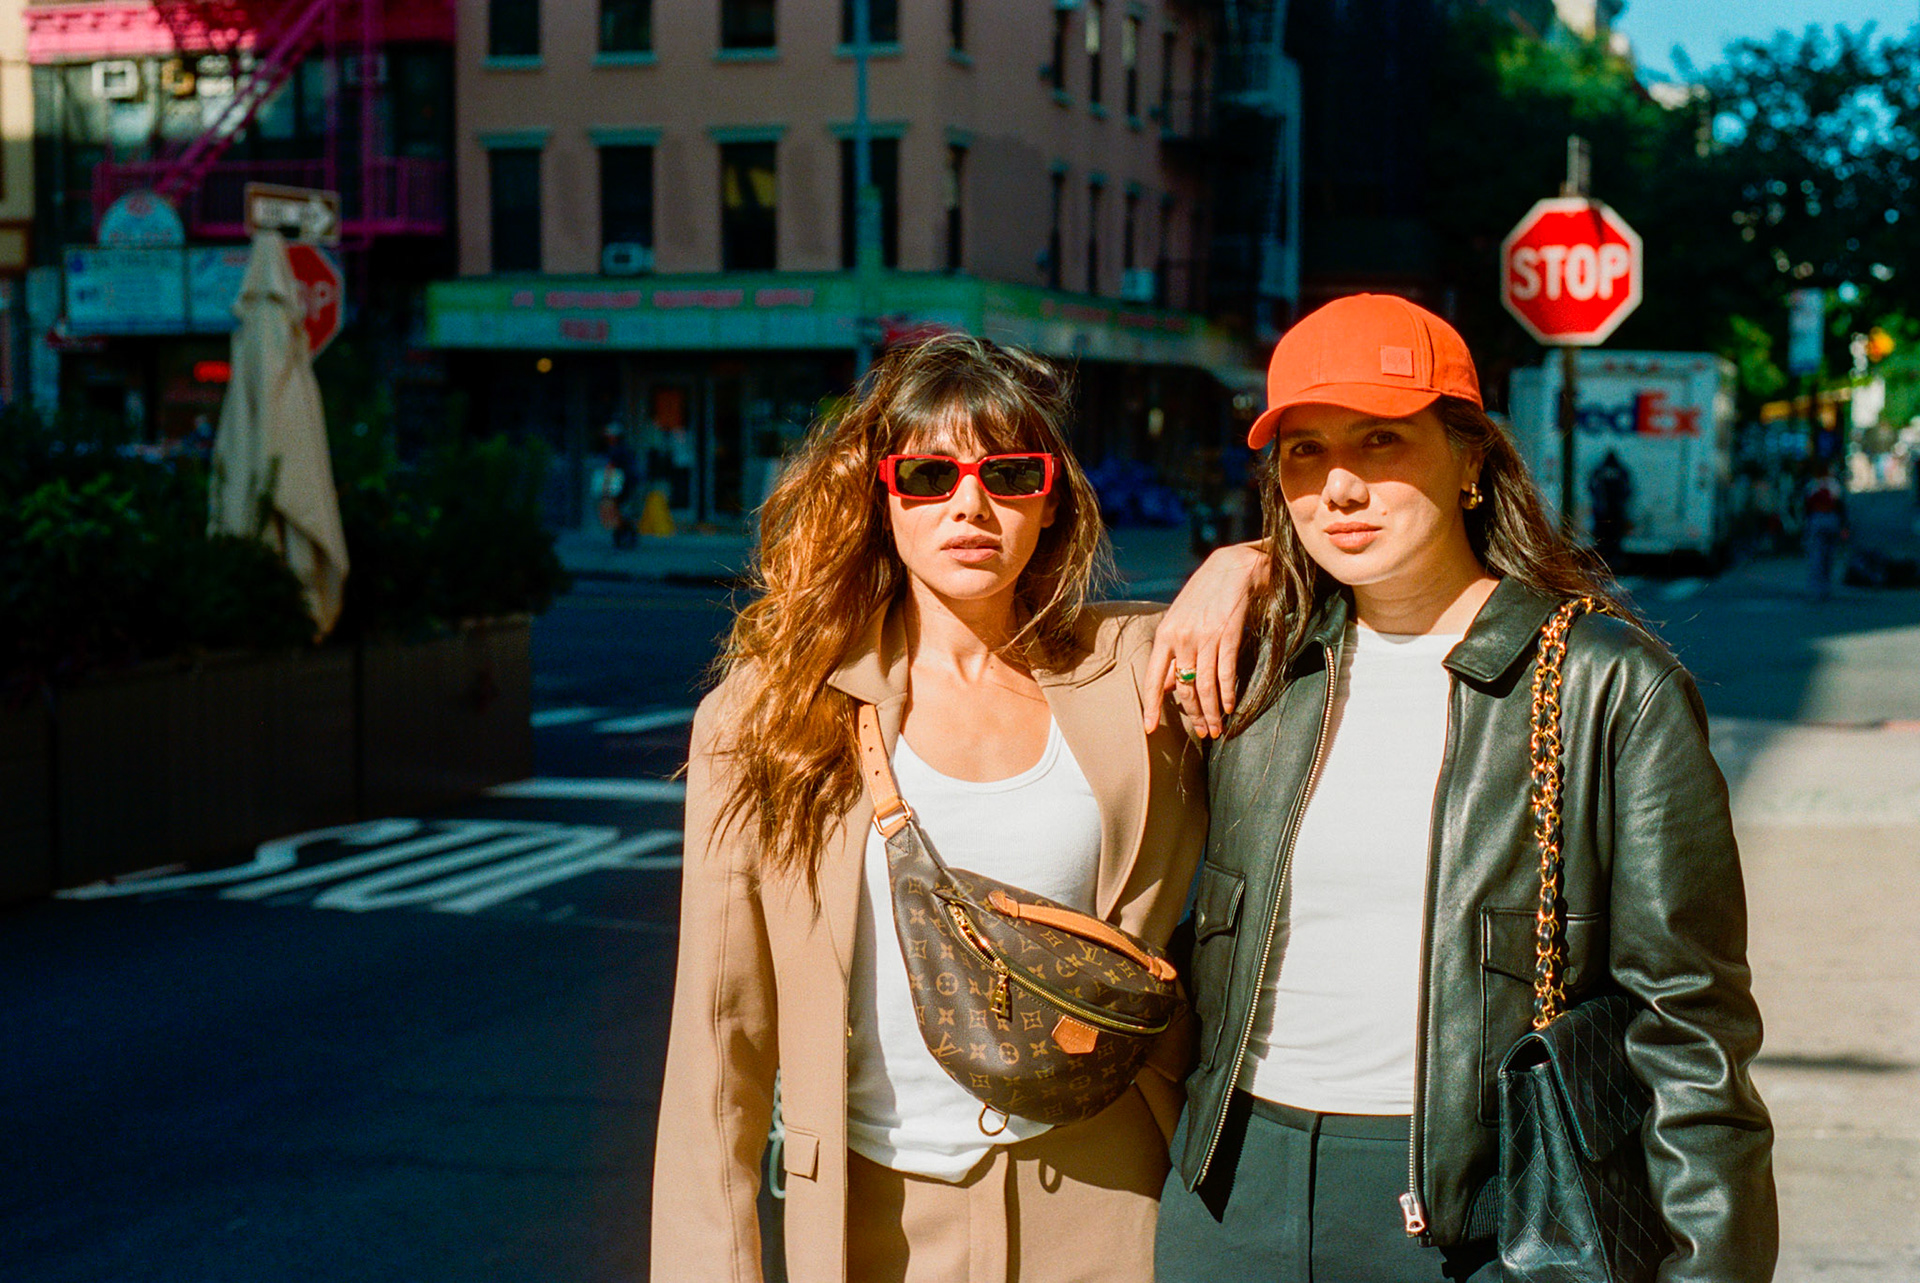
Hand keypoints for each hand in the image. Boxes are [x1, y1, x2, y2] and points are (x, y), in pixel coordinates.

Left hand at [1145, 541, 1269, 738]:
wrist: (1234, 567)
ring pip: (1204, 686)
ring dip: (1212, 712)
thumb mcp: (1180, 620)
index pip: (1153, 678)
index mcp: (1165, 635)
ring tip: (1216, 728)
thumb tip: (1167, 685)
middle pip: (1183, 688)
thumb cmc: (1206, 594)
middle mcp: (1181, 638)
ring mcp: (1204, 637)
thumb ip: (1172, 653)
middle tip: (1202, 732)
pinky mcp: (1228, 635)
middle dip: (1193, 715)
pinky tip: (1231, 708)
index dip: (1151, 706)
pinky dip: (1228, 694)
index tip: (1150, 728)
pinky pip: (1226, 673)